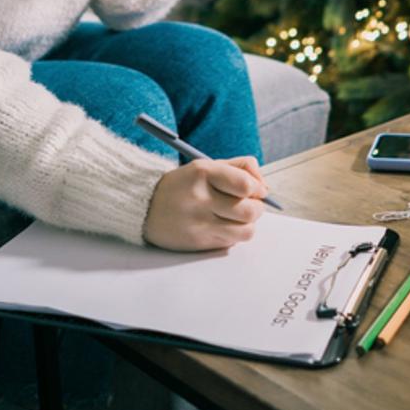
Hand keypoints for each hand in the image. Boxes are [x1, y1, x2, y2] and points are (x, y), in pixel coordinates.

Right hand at [143, 155, 271, 250]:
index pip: (246, 184)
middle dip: (257, 208)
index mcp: (202, 173)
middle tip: (251, 204)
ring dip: (248, 224)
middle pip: (250, 211)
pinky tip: (221, 225)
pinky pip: (232, 243)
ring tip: (237, 216)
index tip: (255, 189)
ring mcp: (199, 224)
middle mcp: (200, 199)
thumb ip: (239, 168)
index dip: (257, 188)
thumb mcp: (205, 166)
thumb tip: (265, 187)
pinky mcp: (199, 243)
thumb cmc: (182, 185)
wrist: (144, 208)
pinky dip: (233, 234)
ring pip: (246, 231)